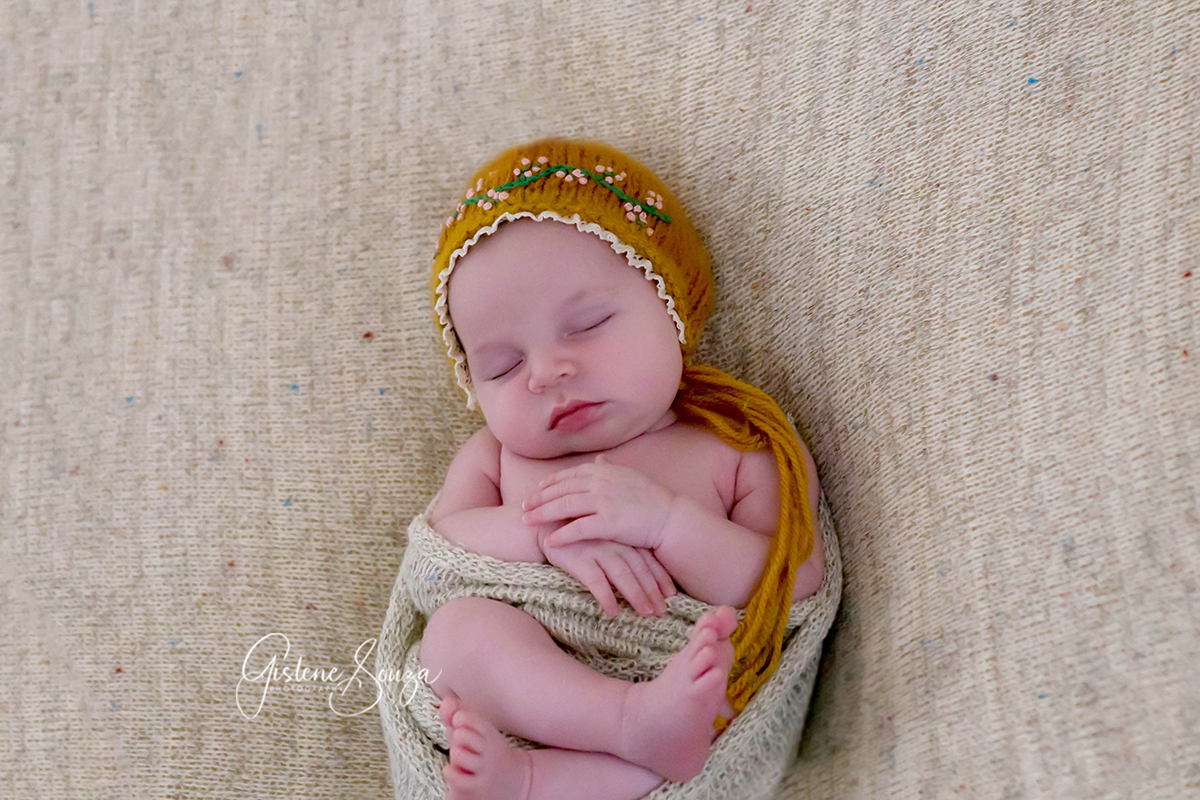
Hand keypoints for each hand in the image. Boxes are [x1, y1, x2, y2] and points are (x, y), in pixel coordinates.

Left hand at [522, 455, 675, 550]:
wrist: (668, 517)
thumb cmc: (649, 498)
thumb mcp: (627, 476)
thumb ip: (609, 468)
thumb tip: (599, 458)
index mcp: (602, 471)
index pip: (567, 475)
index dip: (548, 484)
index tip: (534, 491)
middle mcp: (600, 483)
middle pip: (560, 490)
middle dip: (538, 499)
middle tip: (522, 507)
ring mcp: (603, 502)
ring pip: (564, 507)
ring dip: (542, 514)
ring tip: (527, 522)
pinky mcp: (608, 523)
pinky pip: (578, 529)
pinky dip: (562, 535)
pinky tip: (549, 541)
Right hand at [538, 528, 675, 616]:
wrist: (544, 524)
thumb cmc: (578, 534)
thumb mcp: (604, 537)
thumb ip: (622, 549)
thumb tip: (643, 573)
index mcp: (622, 535)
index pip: (647, 558)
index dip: (660, 577)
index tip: (671, 595)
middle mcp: (613, 541)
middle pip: (639, 569)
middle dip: (652, 591)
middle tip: (661, 612)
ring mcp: (597, 549)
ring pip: (622, 575)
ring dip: (636, 596)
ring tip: (645, 614)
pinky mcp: (578, 559)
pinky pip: (596, 581)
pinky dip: (606, 597)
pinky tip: (613, 612)